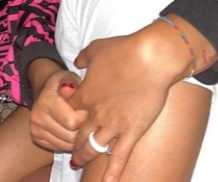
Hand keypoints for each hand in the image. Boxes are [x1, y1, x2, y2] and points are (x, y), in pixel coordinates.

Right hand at [29, 69, 87, 150]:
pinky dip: (70, 143)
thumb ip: (72, 82)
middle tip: (90, 120)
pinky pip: (60, 147)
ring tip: (83, 125)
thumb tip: (70, 89)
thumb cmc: (63, 84)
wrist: (45, 91)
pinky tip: (74, 132)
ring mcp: (35, 130)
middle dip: (84, 130)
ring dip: (78, 138)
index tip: (91, 110)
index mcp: (45, 100)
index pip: (72, 121)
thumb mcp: (69, 77)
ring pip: (66, 144)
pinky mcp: (36, 139)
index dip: (86, 118)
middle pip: (70, 135)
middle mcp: (37, 117)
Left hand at [67, 27, 188, 179]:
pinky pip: (119, 157)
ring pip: (92, 149)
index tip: (66, 120)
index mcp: (84, 95)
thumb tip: (77, 62)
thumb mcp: (97, 48)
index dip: (65, 118)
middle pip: (76, 135)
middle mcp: (95, 114)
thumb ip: (83, 57)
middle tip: (70, 149)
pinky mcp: (132, 131)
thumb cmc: (125, 50)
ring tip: (80, 163)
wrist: (151, 57)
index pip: (66, 114)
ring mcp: (113, 125)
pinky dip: (112, 173)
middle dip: (71, 143)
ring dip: (84, 157)